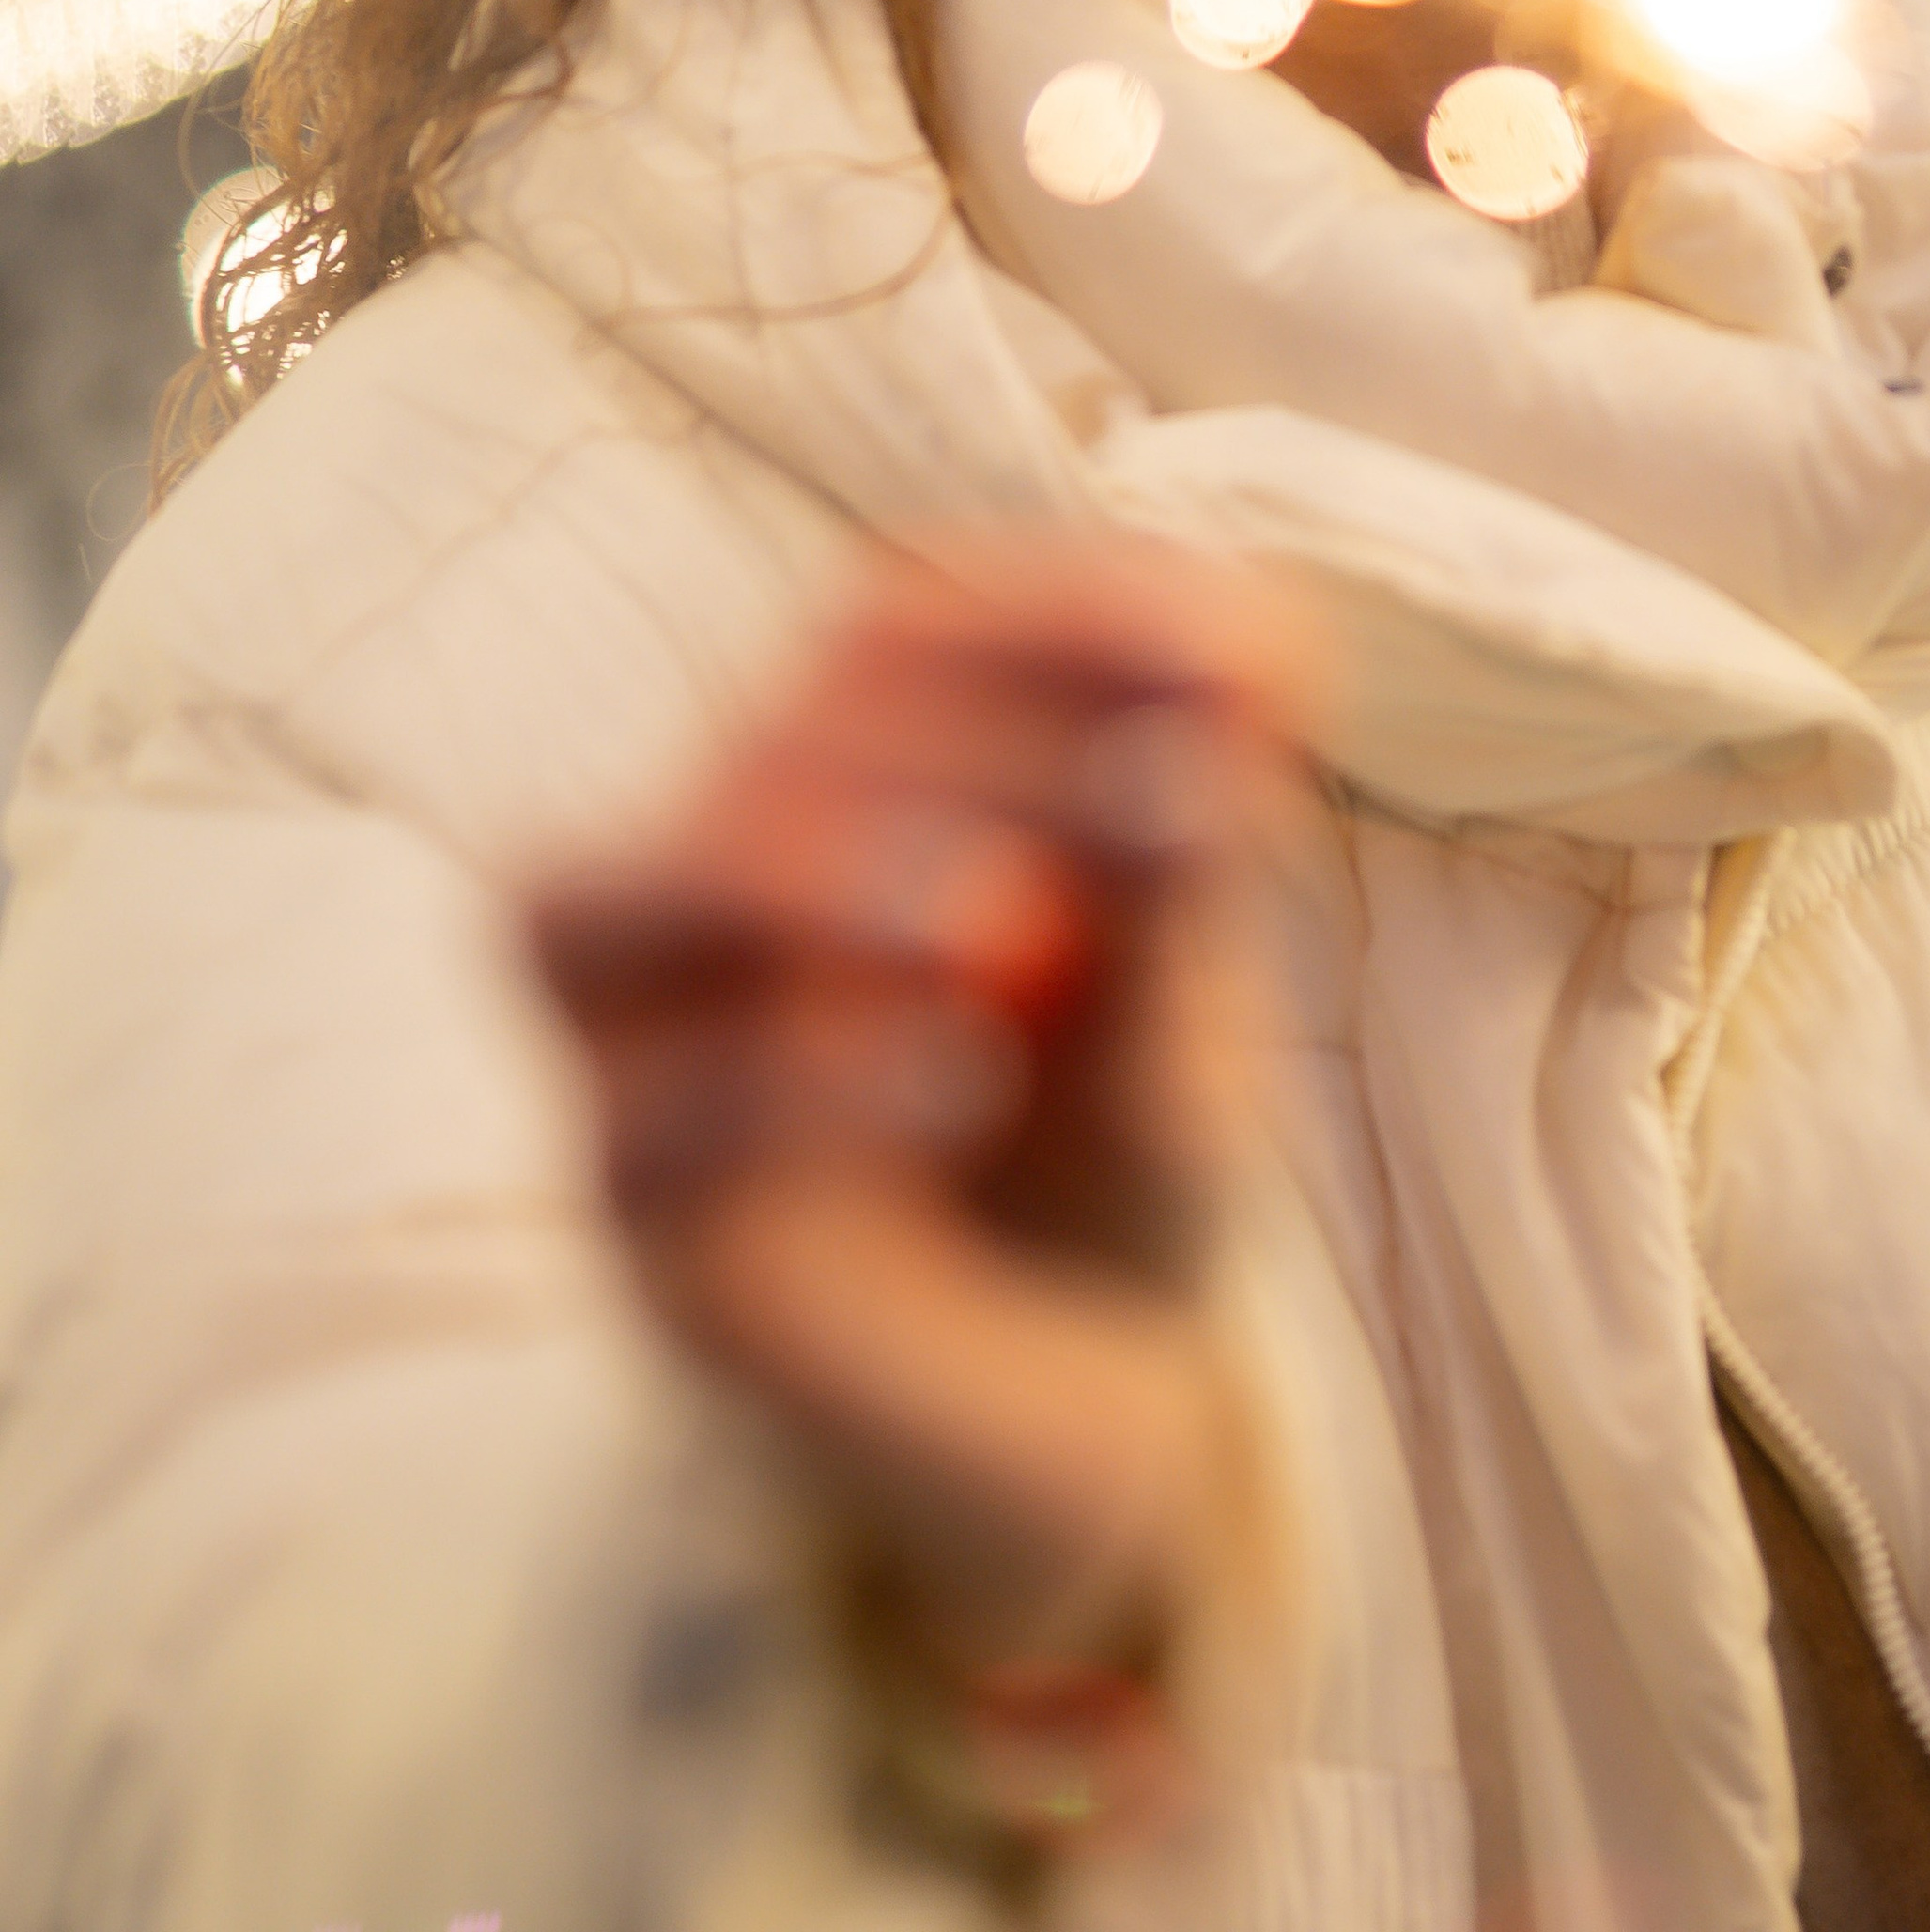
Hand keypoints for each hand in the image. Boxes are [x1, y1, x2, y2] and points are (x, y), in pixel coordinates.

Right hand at [523, 539, 1317, 1683]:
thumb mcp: (1183, 996)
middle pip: (764, 742)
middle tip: (1167, 789)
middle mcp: (693, 873)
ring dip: (792, 878)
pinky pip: (649, 1127)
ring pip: (593, 902)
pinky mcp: (634, 1221)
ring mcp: (630, 1050)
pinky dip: (797, 1081)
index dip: (1052, 616)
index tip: (1241, 652)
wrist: (1087, 1403)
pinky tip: (963, 1075)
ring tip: (982, 918)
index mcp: (832, 768)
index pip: (887, 625)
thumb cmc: (1114, 1139)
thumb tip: (1246, 658)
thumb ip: (1191, 854)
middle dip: (975, 747)